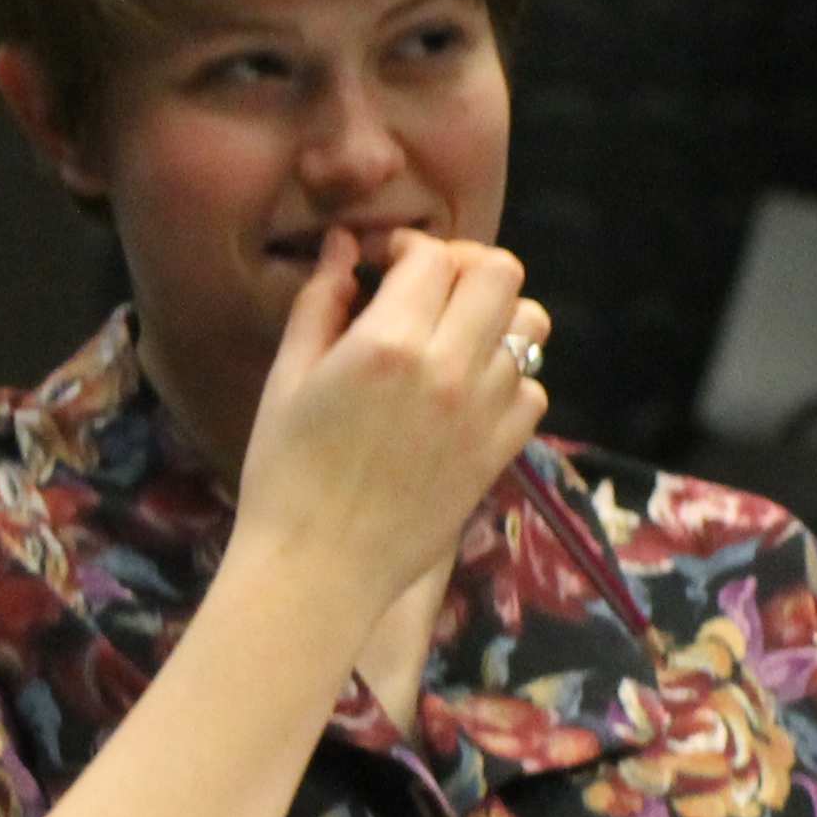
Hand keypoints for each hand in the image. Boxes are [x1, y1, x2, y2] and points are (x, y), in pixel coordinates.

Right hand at [227, 225, 547, 666]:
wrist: (318, 569)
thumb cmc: (284, 473)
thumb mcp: (287, 379)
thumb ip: (319, 304)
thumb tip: (343, 248)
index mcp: (388, 344)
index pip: (432, 256)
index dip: (409, 247)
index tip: (386, 263)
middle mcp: (449, 369)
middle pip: (499, 273)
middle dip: (463, 267)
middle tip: (428, 290)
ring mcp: (483, 412)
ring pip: (530, 325)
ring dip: (495, 317)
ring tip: (456, 337)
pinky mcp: (499, 452)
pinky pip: (532, 390)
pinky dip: (507, 379)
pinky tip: (467, 392)